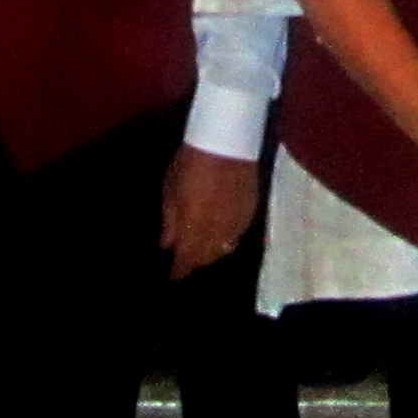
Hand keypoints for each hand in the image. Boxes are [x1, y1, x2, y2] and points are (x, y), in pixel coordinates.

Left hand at [162, 146, 262, 274]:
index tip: (174, 275)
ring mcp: (237, 224)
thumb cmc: (190, 163)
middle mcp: (217, 232)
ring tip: (203, 251)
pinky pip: (238, 236)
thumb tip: (167, 245)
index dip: (179, 270)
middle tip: (186, 261)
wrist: (226, 142)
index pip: (187, 259)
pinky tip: (222, 235)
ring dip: (212, 253)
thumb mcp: (171, 190)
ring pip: (224, 249)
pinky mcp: (250, 213)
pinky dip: (228, 240)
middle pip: (206, 257)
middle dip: (195, 261)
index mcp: (194, 228)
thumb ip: (170, 221)